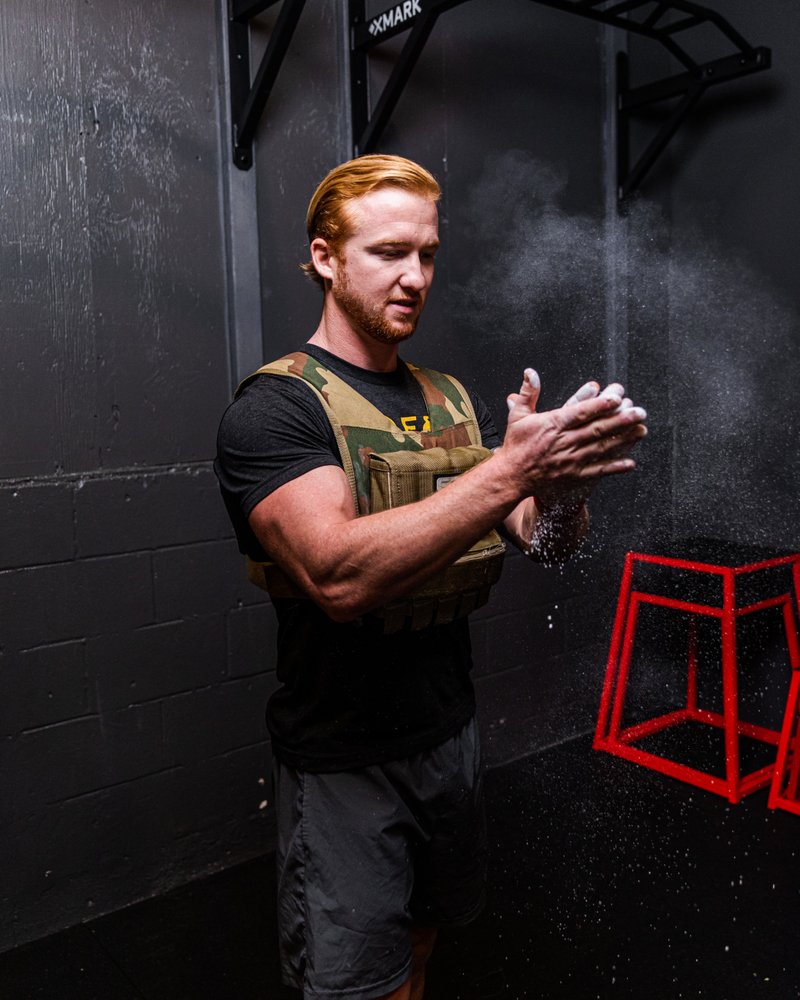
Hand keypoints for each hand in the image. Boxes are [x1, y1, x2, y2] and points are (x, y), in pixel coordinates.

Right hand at [500, 368, 646, 505]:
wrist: (511, 476)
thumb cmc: (516, 445)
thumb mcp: (518, 415)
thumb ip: (528, 393)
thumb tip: (530, 372)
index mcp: (552, 425)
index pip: (580, 412)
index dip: (599, 405)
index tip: (617, 398)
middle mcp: (563, 442)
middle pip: (596, 429)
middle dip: (620, 420)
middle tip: (640, 412)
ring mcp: (570, 460)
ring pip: (601, 448)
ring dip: (624, 440)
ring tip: (642, 431)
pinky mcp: (573, 475)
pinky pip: (597, 471)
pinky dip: (614, 467)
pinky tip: (630, 462)